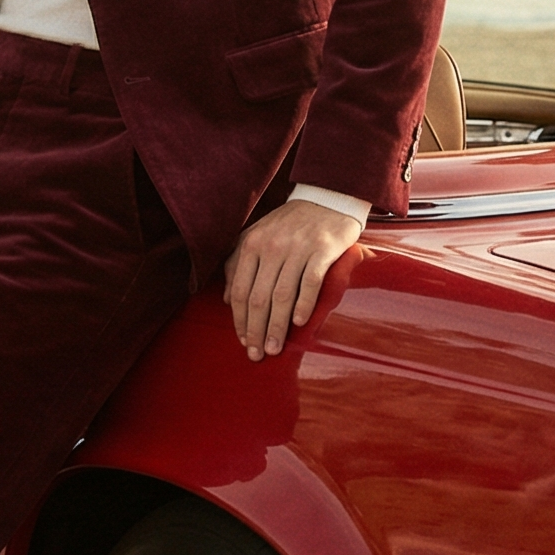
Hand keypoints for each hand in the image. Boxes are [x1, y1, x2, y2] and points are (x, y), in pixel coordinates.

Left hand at [222, 202, 361, 360]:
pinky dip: (304, 304)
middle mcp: (271, 246)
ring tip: (274, 348)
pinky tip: (299, 323)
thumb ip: (237, 263)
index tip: (243, 341)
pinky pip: (310, 282)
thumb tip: (227, 299)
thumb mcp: (256, 236)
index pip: (240, 290)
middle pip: (258, 298)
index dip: (239, 320)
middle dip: (256, 331)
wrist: (326, 199)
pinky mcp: (322, 250)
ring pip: (282, 295)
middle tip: (256, 355)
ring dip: (277, 327)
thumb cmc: (289, 224)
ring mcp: (297, 248)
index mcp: (251, 244)